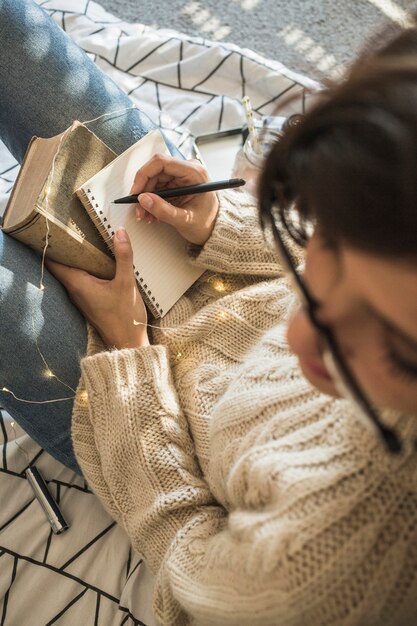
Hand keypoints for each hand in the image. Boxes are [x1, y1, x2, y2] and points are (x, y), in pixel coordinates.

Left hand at [46, 228, 148, 349]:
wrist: (128, 342)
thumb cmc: (125, 317)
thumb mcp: (127, 283)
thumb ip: (123, 256)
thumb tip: (120, 232)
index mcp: (78, 284)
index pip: (53, 261)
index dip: (49, 245)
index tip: (49, 229)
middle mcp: (75, 290)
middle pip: (61, 264)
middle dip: (63, 247)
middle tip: (67, 227)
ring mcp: (81, 297)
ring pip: (71, 272)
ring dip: (75, 257)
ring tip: (80, 238)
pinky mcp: (89, 300)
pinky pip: (81, 279)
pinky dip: (84, 267)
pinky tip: (95, 260)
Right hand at [130, 154, 218, 245]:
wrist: (214, 229)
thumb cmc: (206, 224)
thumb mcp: (185, 220)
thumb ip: (164, 210)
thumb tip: (143, 199)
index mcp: (195, 173)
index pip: (162, 162)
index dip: (144, 175)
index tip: (136, 192)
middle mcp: (187, 170)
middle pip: (155, 171)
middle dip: (143, 191)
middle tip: (139, 209)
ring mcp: (181, 176)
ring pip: (153, 180)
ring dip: (146, 198)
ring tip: (145, 215)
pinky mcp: (176, 183)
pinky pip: (157, 187)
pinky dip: (151, 200)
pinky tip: (151, 213)